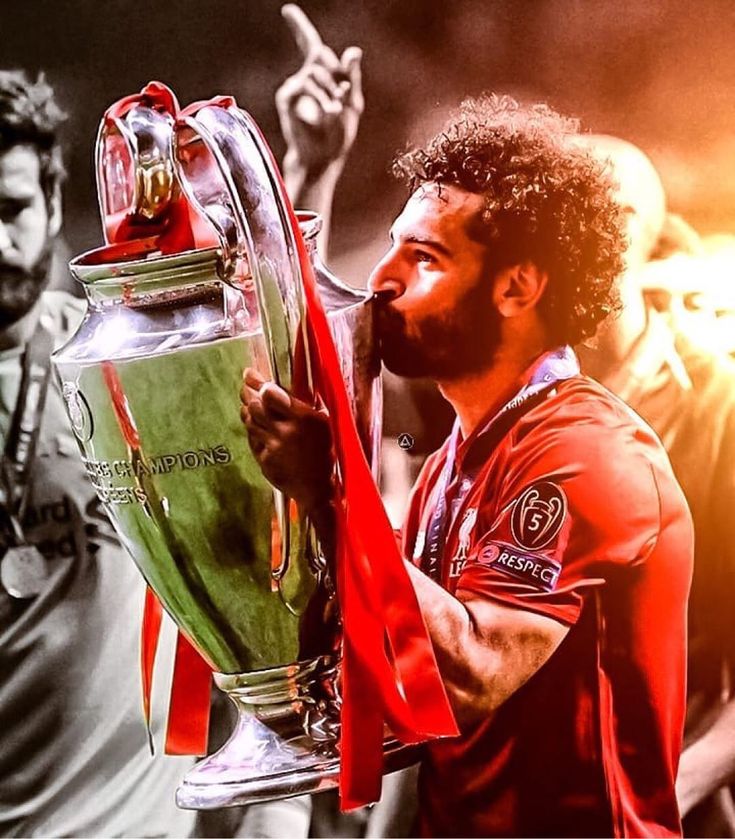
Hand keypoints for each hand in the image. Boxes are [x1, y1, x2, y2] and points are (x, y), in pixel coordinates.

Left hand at [240, 368, 335, 513]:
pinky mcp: (264, 461)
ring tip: (248, 404)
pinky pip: (252, 439)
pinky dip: (252, 431)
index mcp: (304, 418)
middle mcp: (286, 431)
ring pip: (250, 422)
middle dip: (246, 393)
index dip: (257, 382)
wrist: (317, 488)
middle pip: (255, 406)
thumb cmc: (322, 453)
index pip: (271, 394)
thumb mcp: (322, 424)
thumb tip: (277, 388)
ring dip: (247, 410)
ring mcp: (273, 447)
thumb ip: (301, 405)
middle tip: (244, 386)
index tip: (250, 373)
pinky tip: (256, 427)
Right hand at [276, 4, 363, 182]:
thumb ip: (352, 78)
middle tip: (342, 101)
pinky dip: (321, 97)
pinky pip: (305, 83)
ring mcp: (294, 87)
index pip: (309, 45)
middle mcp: (304, 78)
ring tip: (335, 113)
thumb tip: (353, 51)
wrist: (322, 159)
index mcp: (321, 78)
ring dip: (330, 90)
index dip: (299, 26)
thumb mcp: (353, 104)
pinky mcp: (287, 97)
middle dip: (335, 75)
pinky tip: (329, 112)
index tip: (287, 10)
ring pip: (315, 70)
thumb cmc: (338, 136)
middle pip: (320, 55)